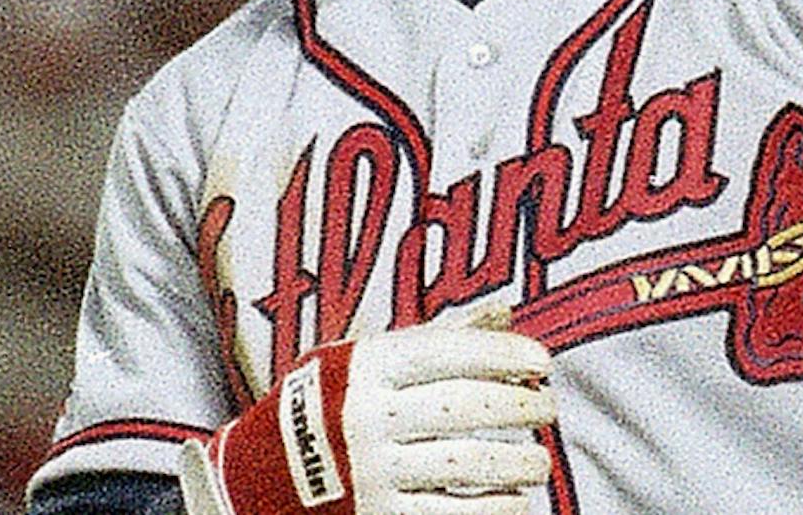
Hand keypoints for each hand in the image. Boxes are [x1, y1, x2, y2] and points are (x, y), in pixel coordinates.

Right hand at [180, 305, 555, 514]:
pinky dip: (489, 508)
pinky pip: (445, 513)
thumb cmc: (323, 402)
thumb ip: (437, 335)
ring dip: (513, 462)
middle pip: (462, 406)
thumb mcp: (363, 354)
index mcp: (368, 366)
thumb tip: (505, 308)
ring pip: (461, 463)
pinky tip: (516, 501)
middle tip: (550, 405)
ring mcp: (371, 470)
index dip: (502, 352)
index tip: (541, 359)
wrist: (253, 477)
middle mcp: (369, 416)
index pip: (448, 351)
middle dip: (516, 405)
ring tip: (541, 459)